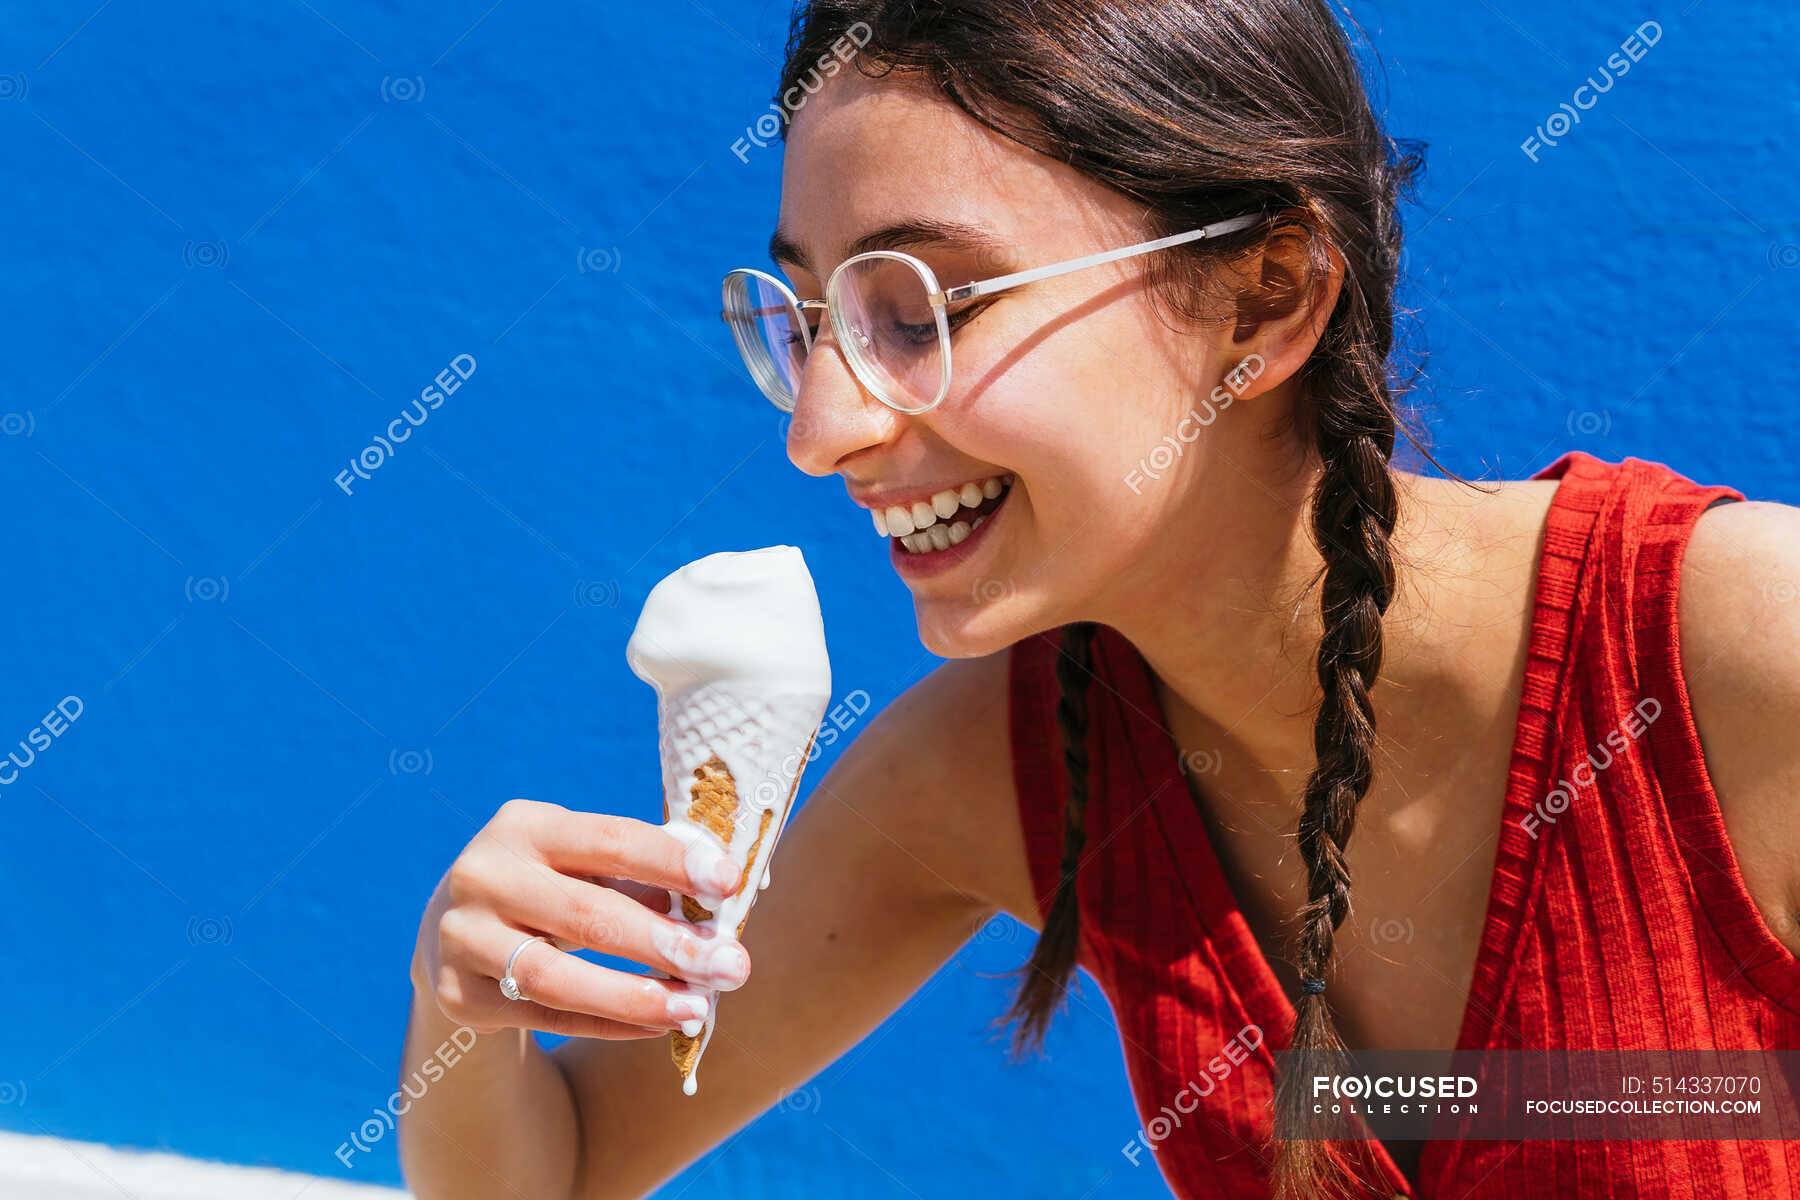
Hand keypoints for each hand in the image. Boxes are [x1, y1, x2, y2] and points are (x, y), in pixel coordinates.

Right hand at [414, 798, 754, 1037]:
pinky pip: (546, 1015)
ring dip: (637, 997)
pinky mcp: (457, 994)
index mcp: (526, 825)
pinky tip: (659, 1024)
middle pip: (588, 914)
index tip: (730, 885)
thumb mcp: (583, 864)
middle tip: (732, 966)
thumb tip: (717, 908)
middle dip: (668, 944)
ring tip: (697, 1007)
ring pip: (557, 978)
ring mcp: (462, 937)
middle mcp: (484, 875)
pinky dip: (609, 1024)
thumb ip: (642, 876)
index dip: (673, 863)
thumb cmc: (552, 886)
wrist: (457, 932)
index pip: (610, 841)